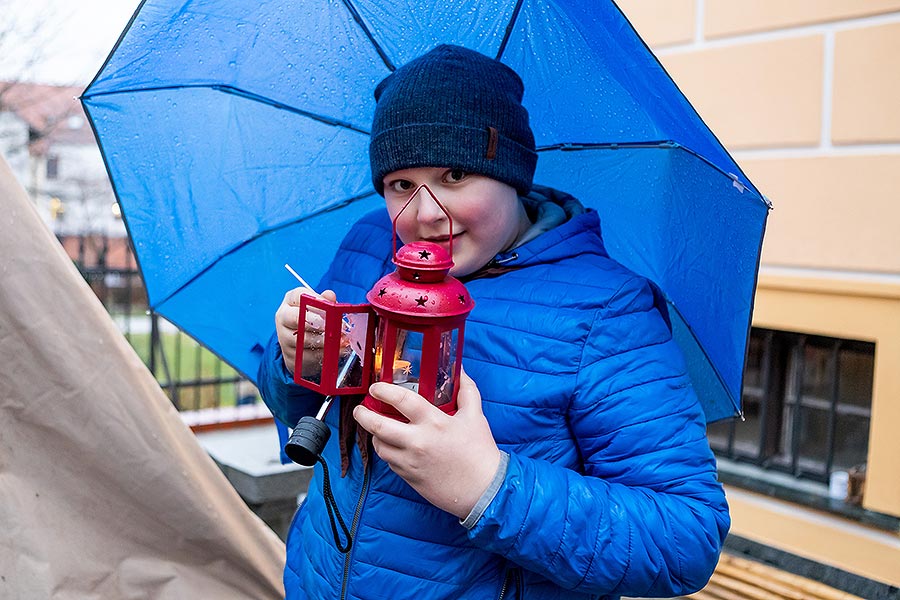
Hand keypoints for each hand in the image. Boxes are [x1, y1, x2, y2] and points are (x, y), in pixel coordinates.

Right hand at [275, 287, 335, 374]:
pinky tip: (337, 350)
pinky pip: (309, 355)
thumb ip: (325, 300)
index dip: (318, 302)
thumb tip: (330, 296)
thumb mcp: (317, 306)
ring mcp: (284, 338)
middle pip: (298, 318)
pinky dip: (325, 353)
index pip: (300, 296)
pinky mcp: (291, 356)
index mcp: (290, 301)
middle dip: (321, 322)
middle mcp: (283, 318)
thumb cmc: (310, 320)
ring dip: (326, 340)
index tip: (333, 308)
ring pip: (304, 339)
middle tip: (338, 326)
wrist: (299, 345)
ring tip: (341, 339)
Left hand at [353, 368, 500, 518]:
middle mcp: (417, 442)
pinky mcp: (409, 478)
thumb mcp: (476, 416)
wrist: (483, 490)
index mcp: (434, 423)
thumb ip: (466, 390)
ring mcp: (410, 462)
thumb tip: (460, 371)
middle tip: (360, 409)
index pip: (401, 401)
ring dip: (374, 435)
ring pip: (380, 446)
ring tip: (377, 427)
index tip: (376, 387)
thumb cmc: (480, 453)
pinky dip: (388, 451)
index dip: (384, 391)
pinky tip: (393, 445)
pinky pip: (389, 462)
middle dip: (363, 415)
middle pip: (378, 425)